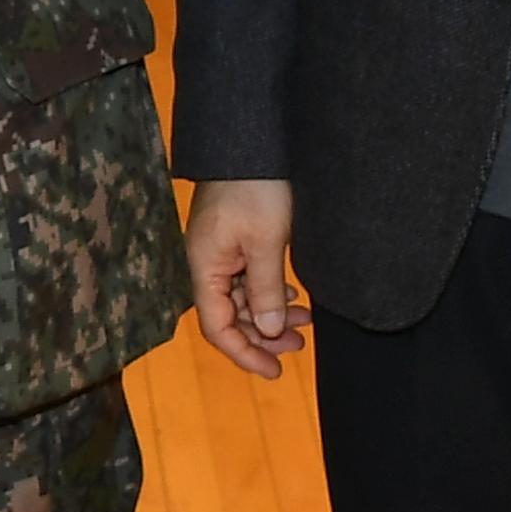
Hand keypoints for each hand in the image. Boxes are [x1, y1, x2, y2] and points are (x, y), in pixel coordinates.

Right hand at [184, 178, 309, 379]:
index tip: (276, 370)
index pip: (217, 327)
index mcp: (205, 268)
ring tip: (305, 319)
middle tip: (299, 344)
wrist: (252, 140)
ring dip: (270, 313)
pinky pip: (248, 278)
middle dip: (263, 335)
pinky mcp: (234, 239)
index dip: (245, 354)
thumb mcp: (266, 242)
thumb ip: (265, 290)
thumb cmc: (256, 190)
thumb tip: (267, 331)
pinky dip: (269, 291)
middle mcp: (207, 264)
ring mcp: (220, 251)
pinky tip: (292, 293)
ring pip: (242, 298)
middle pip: (230, 316)